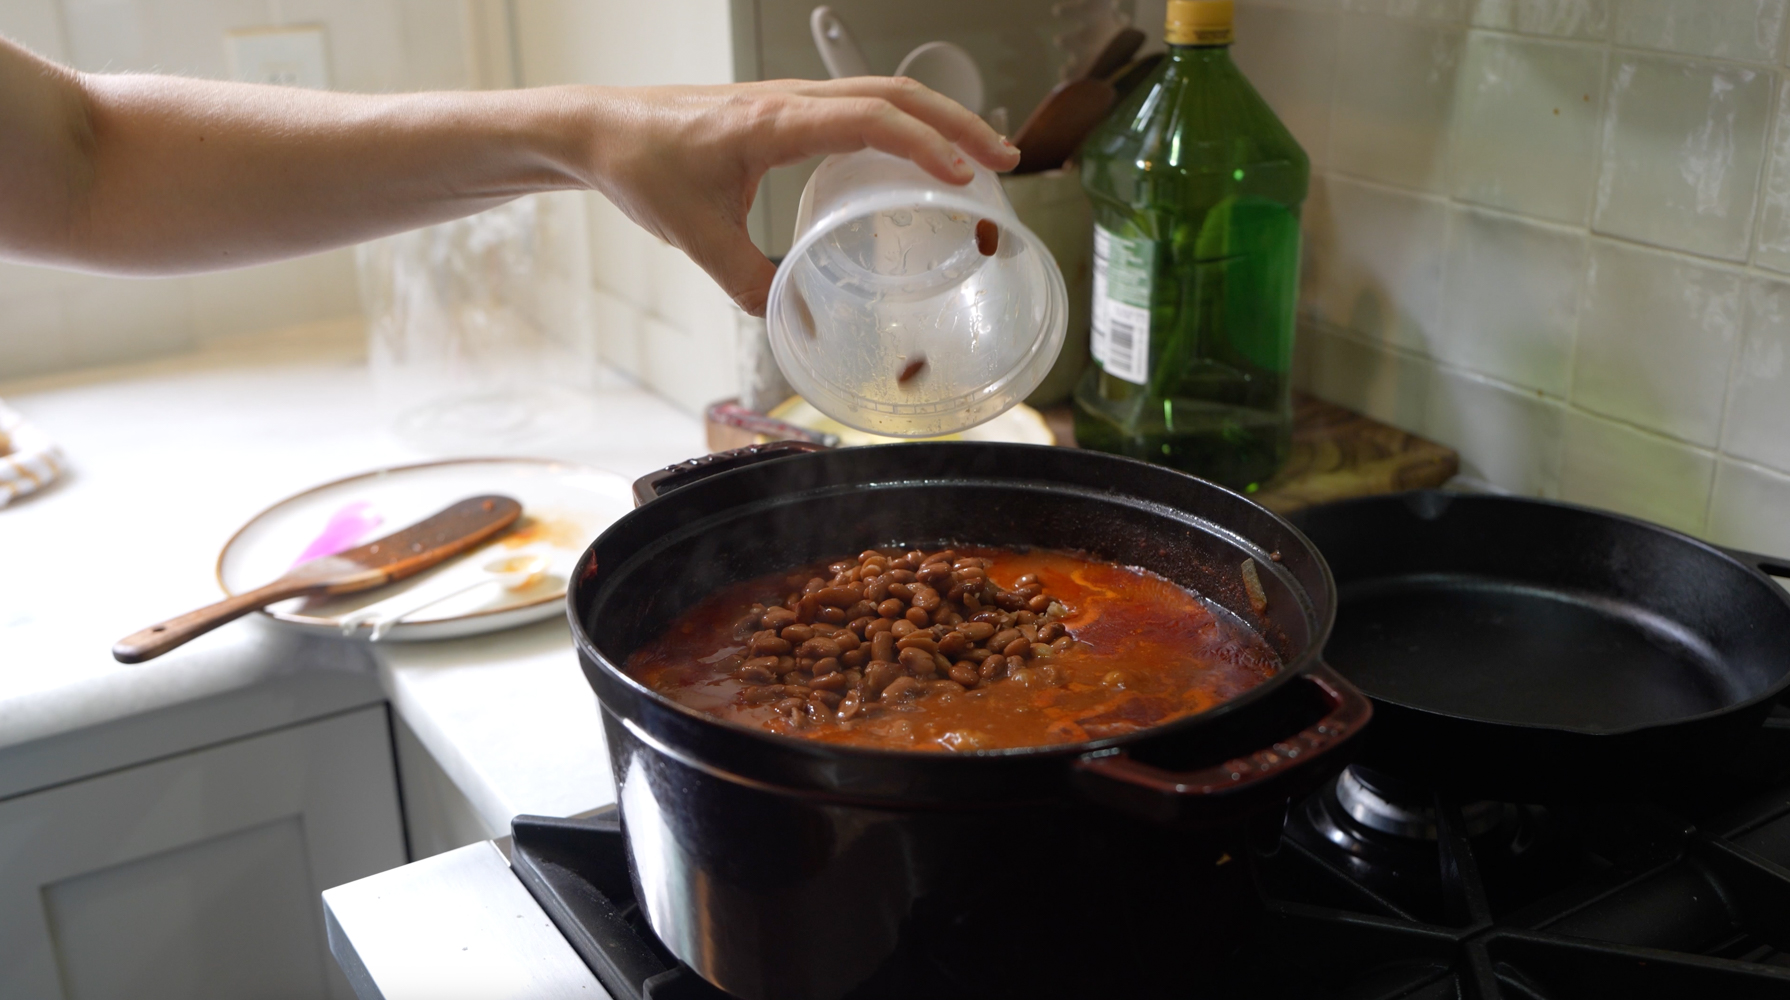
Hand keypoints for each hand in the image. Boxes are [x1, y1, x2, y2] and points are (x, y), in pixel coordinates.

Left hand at [583, 77, 1018, 315]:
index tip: (965, 176)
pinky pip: (860, 105)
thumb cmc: (642, 166)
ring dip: (936, 119)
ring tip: (978, 158)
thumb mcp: (697, 237)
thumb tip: (795, 324)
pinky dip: (902, 124)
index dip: (926, 145)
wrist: (600, 129)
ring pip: (883, 93)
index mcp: (775, 122)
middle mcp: (791, 101)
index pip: (871, 119)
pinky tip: (916, 158)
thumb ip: (750, 284)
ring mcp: (791, 100)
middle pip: (897, 94)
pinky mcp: (786, 111)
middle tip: (1002, 163)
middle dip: (958, 124)